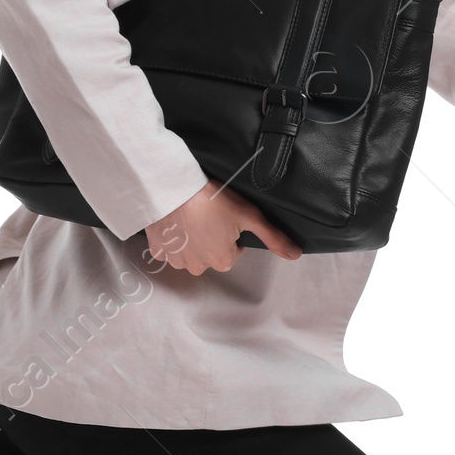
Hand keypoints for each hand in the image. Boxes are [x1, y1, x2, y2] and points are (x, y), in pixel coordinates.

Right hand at [142, 179, 300, 274]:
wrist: (172, 188)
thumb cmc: (211, 200)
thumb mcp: (249, 215)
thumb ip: (272, 237)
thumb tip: (295, 254)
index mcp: (223, 261)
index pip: (233, 249)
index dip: (230, 231)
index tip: (224, 215)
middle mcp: (199, 266)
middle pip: (211, 252)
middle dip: (211, 236)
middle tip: (208, 213)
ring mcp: (177, 260)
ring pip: (189, 251)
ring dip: (191, 238)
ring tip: (191, 215)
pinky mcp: (159, 250)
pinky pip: (168, 249)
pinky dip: (172, 238)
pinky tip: (175, 221)